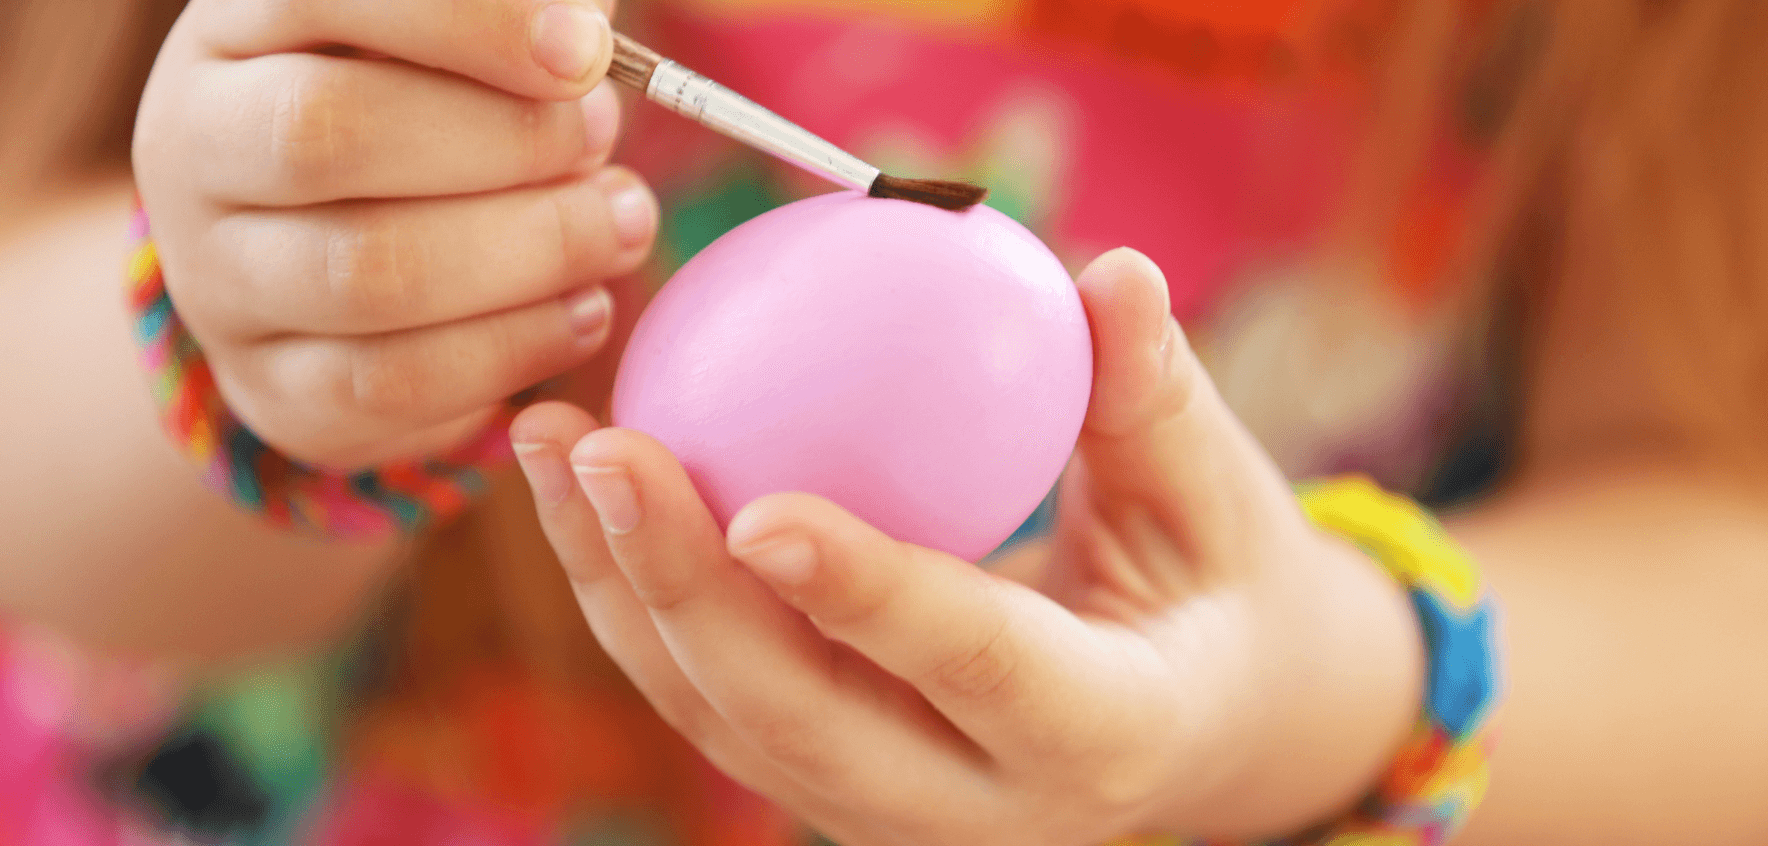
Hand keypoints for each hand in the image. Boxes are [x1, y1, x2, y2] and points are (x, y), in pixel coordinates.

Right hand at [133, 0, 657, 468]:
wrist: (351, 256)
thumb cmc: (433, 111)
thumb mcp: (465, 45)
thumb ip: (519, 23)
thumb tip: (583, 35)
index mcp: (239, 27)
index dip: (467, 22)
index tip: (586, 51)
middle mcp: (195, 143)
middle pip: (328, 132)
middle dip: (504, 143)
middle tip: (601, 145)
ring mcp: (218, 276)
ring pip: (364, 272)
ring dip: (528, 252)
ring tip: (620, 226)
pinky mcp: (272, 387)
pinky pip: (389, 383)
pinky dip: (513, 349)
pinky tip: (585, 310)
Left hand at [511, 249, 1423, 844]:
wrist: (1193, 721)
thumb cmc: (1214, 584)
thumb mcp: (1217, 497)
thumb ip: (1154, 401)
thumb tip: (1112, 271)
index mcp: (1103, 739)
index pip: (980, 669)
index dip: (870, 597)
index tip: (759, 510)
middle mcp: (979, 812)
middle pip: (805, 724)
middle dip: (684, 594)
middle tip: (604, 448)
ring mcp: (890, 813)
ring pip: (728, 721)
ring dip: (623, 586)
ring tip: (550, 443)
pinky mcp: (828, 784)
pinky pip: (712, 700)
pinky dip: (639, 596)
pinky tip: (583, 487)